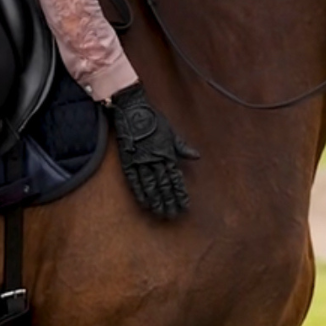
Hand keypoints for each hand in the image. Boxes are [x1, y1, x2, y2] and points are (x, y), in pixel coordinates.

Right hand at [106, 84, 197, 219]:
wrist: (133, 110)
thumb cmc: (153, 120)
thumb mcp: (171, 132)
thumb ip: (182, 147)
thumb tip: (196, 156)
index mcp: (167, 153)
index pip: (176, 178)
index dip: (180, 193)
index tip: (185, 205)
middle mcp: (155, 160)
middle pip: (164, 185)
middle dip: (169, 201)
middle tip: (173, 214)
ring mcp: (141, 161)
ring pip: (150, 186)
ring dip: (156, 200)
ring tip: (160, 213)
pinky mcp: (128, 161)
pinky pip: (134, 181)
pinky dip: (140, 193)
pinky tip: (144, 203)